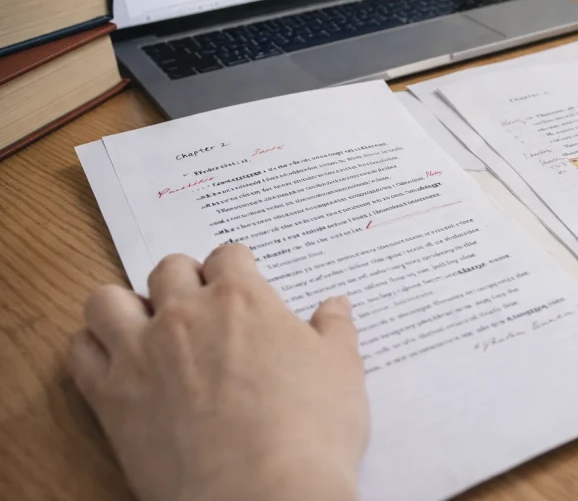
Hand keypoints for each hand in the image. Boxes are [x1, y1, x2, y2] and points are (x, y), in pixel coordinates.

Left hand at [67, 244, 367, 500]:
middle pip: (169, 269)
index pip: (228, 256)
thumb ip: (334, 329)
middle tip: (197, 306)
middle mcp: (186, 314)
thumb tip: (334, 306)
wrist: (262, 493)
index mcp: (242, 299)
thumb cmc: (310, 431)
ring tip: (144, 328)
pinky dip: (94, 350)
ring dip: (124, 307)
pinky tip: (116, 364)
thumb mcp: (342, 370)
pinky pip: (80, 352)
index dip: (236, 267)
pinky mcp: (111, 396)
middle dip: (183, 280)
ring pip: (107, 300)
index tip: (241, 282)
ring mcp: (142, 353)